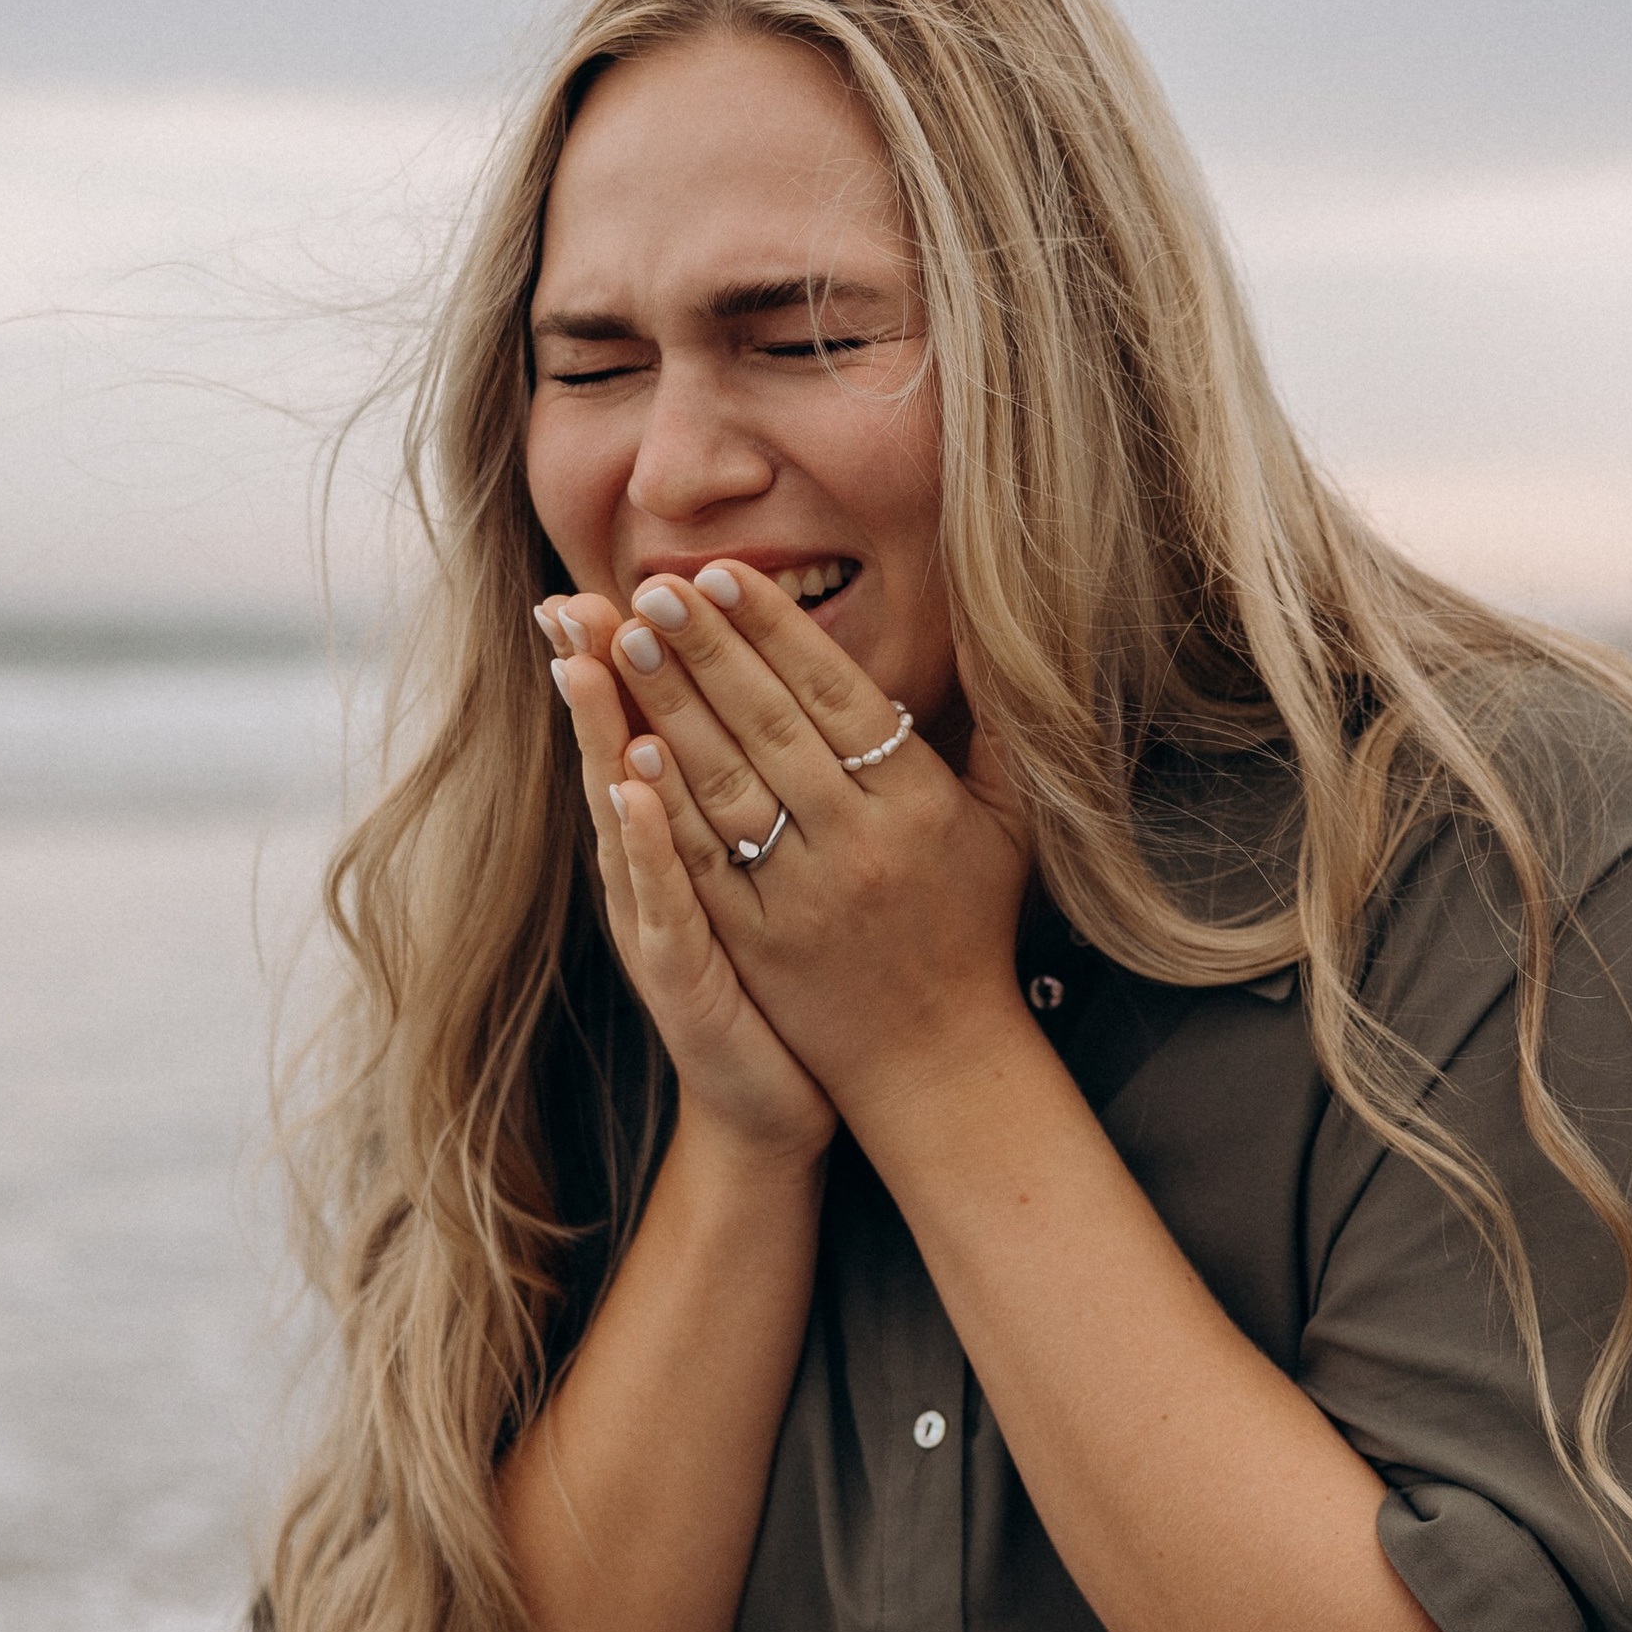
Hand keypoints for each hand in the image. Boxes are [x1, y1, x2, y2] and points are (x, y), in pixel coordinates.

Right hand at [543, 596, 836, 1167]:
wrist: (775, 1098)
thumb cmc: (788, 978)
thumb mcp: (774, 874)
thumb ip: (771, 794)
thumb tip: (786, 707)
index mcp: (682, 837)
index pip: (651, 730)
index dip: (628, 663)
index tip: (612, 582)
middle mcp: (653, 869)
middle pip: (619, 753)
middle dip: (597, 674)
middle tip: (569, 594)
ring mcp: (657, 917)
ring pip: (622, 812)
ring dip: (604, 737)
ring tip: (584, 661)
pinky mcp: (677, 970)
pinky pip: (658, 894)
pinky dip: (642, 840)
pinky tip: (633, 787)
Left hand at [594, 561, 1032, 1127]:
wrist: (939, 1057)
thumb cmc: (972, 924)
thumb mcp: (1007, 823)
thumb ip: (998, 731)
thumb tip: (991, 632)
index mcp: (917, 803)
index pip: (837, 696)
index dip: (776, 631)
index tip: (723, 573)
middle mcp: (860, 843)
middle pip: (771, 727)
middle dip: (708, 651)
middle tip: (654, 588)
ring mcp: (804, 896)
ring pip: (727, 784)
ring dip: (671, 711)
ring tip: (625, 644)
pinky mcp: (757, 945)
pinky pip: (705, 863)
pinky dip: (663, 808)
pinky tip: (624, 753)